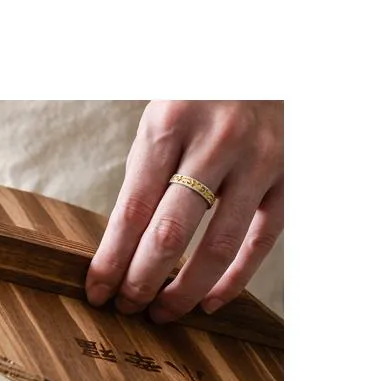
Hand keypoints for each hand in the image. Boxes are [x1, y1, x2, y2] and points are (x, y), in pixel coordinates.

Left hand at [86, 101, 282, 323]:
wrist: (260, 64)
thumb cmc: (195, 105)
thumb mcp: (157, 127)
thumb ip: (141, 185)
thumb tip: (117, 258)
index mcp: (170, 125)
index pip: (131, 212)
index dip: (111, 261)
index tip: (96, 293)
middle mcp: (217, 141)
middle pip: (170, 234)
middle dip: (141, 282)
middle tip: (126, 307)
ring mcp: (258, 160)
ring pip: (218, 247)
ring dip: (184, 291)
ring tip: (161, 312)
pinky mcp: (287, 177)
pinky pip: (260, 242)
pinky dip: (233, 281)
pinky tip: (209, 303)